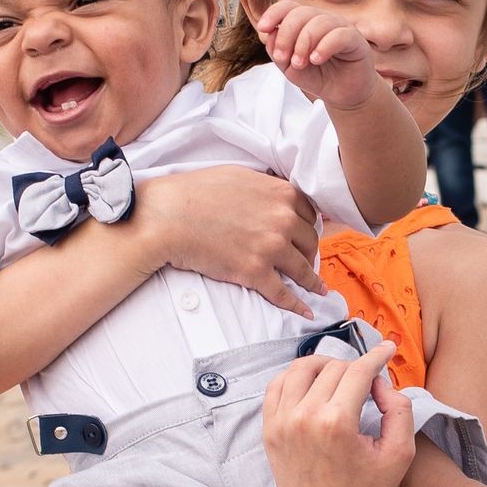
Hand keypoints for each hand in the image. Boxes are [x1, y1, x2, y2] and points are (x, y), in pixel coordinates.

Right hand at [136, 168, 325, 316]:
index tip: (306, 238)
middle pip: (309, 242)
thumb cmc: (196, 192)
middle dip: (310, 254)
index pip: (309, 214)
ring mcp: (271, 248)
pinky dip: (297, 305)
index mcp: (281, 194)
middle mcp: (283, 220)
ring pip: (302, 270)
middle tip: (307, 263)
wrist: (169, 216)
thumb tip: (275, 197)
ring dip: (311, 281)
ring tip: (317, 289)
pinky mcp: (256, 272)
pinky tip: (305, 311)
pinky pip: (284, 294)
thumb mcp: (239, 175)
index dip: (308, 228)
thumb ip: (265, 187)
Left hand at [256, 0, 378, 107]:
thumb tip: (270, 34)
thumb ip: (277, 51)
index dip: (273, 13)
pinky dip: (324, 46)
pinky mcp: (355, 39)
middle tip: (282, 58)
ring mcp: (340, 27)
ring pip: (319, 22)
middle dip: (286, 35)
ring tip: (299, 63)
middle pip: (300, 13)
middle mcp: (322, 20)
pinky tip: (316, 59)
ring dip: (303, 43)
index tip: (263, 29)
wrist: (343, 94)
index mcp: (305, 23)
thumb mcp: (290, 67)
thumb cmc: (318, 76)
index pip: (288, 7)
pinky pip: (339, 35)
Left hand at [262, 343, 416, 486]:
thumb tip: (380, 382)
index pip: (358, 371)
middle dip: (356, 367)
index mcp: (335, 423)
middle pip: (333, 368)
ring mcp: (280, 423)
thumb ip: (399, 409)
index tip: (387, 349)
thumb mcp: (400, 454)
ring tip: (341, 375)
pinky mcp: (268, 430)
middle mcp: (303, 418)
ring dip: (324, 365)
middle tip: (369, 380)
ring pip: (301, 368)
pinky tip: (313, 383)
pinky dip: (295, 377)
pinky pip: (277, 385)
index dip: (376, 356)